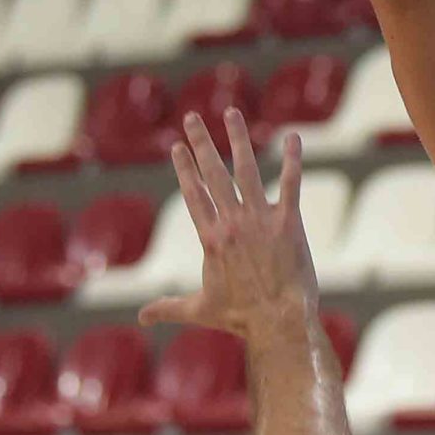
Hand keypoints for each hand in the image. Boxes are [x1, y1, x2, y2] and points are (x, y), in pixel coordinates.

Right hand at [141, 111, 315, 335]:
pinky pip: (291, 184)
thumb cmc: (240, 318)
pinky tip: (293, 137)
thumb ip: (168, 308)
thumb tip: (141, 317)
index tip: (177, 146)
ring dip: (238, 138)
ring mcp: (260, 219)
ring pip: (247, 169)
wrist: (278, 321)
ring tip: (231, 113)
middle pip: (212, 173)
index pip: (193, 193)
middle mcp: (232, 222)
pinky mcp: (288, 222)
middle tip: (192, 118)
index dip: (184, 167)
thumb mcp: (198, 311)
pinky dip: (292, 160)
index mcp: (210, 238)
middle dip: (201, 142)